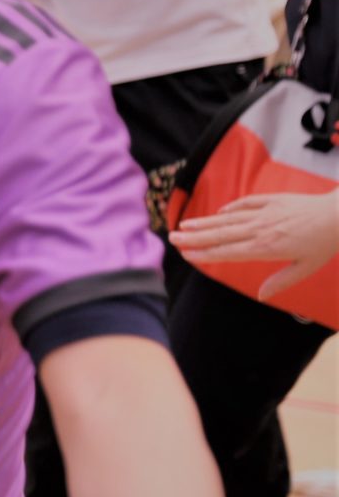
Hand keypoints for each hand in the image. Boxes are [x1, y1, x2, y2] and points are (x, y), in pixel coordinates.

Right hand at [172, 191, 338, 298]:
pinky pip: (245, 204)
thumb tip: (262, 296)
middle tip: (172, 239)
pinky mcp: (272, 200)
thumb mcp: (307, 267)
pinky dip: (229, 209)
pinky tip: (217, 214)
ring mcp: (264, 213)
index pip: (228, 251)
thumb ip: (281, 281)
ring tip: (183, 226)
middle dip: (194, 237)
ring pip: (228, 219)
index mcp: (267, 247)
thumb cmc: (326, 242)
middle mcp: (260, 229)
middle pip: (221, 234)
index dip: (206, 254)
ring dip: (204, 223)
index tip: (187, 255)